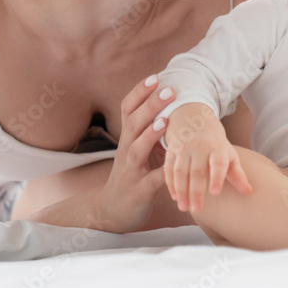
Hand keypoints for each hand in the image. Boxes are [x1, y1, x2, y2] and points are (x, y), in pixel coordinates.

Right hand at [94, 75, 174, 232]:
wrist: (112, 211)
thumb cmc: (132, 175)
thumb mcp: (138, 149)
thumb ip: (150, 129)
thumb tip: (171, 103)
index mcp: (128, 138)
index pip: (129, 110)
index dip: (140, 93)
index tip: (155, 76)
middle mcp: (126, 151)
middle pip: (133, 123)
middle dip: (150, 105)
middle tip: (169, 89)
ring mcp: (130, 171)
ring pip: (137, 149)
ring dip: (151, 134)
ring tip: (165, 120)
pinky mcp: (138, 191)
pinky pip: (151, 181)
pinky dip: (162, 173)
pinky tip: (175, 165)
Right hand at [163, 104, 251, 212]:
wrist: (197, 123)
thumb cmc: (217, 147)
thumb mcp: (230, 157)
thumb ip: (238, 175)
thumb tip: (249, 192)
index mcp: (218, 149)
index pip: (218, 164)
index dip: (216, 177)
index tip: (215, 192)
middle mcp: (200, 148)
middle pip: (197, 172)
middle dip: (196, 192)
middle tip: (196, 210)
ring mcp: (184, 149)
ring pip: (180, 171)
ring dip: (181, 190)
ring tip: (184, 207)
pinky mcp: (172, 151)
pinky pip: (169, 168)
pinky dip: (170, 183)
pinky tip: (175, 197)